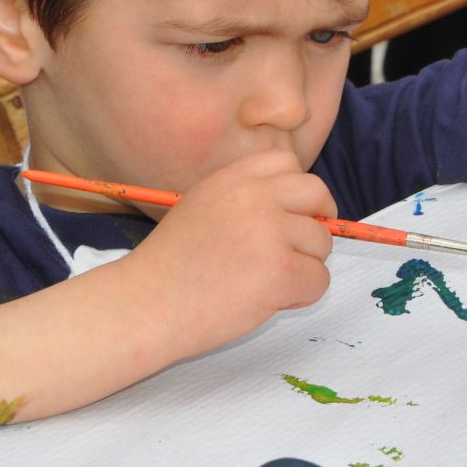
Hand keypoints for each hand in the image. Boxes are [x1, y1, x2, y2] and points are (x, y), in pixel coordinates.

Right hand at [129, 150, 337, 355]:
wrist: (146, 304)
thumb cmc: (171, 267)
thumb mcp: (203, 207)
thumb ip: (245, 200)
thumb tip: (303, 213)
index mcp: (232, 178)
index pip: (288, 163)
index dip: (295, 192)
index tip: (290, 215)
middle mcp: (254, 197)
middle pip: (317, 193)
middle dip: (318, 220)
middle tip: (299, 248)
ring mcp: (269, 232)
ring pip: (321, 242)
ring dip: (304, 265)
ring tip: (266, 281)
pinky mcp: (280, 270)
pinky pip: (319, 279)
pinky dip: (301, 295)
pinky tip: (268, 300)